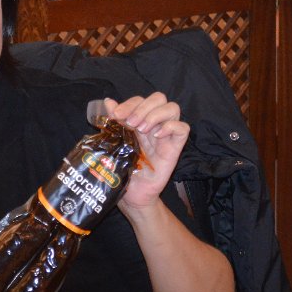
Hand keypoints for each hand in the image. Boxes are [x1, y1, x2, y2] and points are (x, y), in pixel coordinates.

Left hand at [104, 93, 188, 210]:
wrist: (131, 193)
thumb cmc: (123, 168)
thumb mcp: (114, 142)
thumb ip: (113, 122)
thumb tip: (108, 102)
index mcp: (139, 121)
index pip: (140, 100)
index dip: (129, 103)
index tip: (116, 115)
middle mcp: (154, 124)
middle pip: (159, 98)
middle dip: (143, 106)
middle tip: (131, 123)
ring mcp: (165, 135)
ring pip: (172, 108)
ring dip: (155, 114)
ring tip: (142, 129)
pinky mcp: (175, 147)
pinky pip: (183, 128)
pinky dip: (171, 127)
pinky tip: (156, 136)